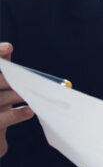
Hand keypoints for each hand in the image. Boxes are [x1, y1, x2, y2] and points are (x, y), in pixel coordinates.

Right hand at [1, 42, 34, 158]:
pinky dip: (18, 113)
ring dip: (21, 95)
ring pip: (1, 98)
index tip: (9, 47)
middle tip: (35, 79)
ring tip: (36, 95)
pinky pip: (2, 119)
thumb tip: (8, 48)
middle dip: (15, 78)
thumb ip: (1, 69)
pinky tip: (29, 111)